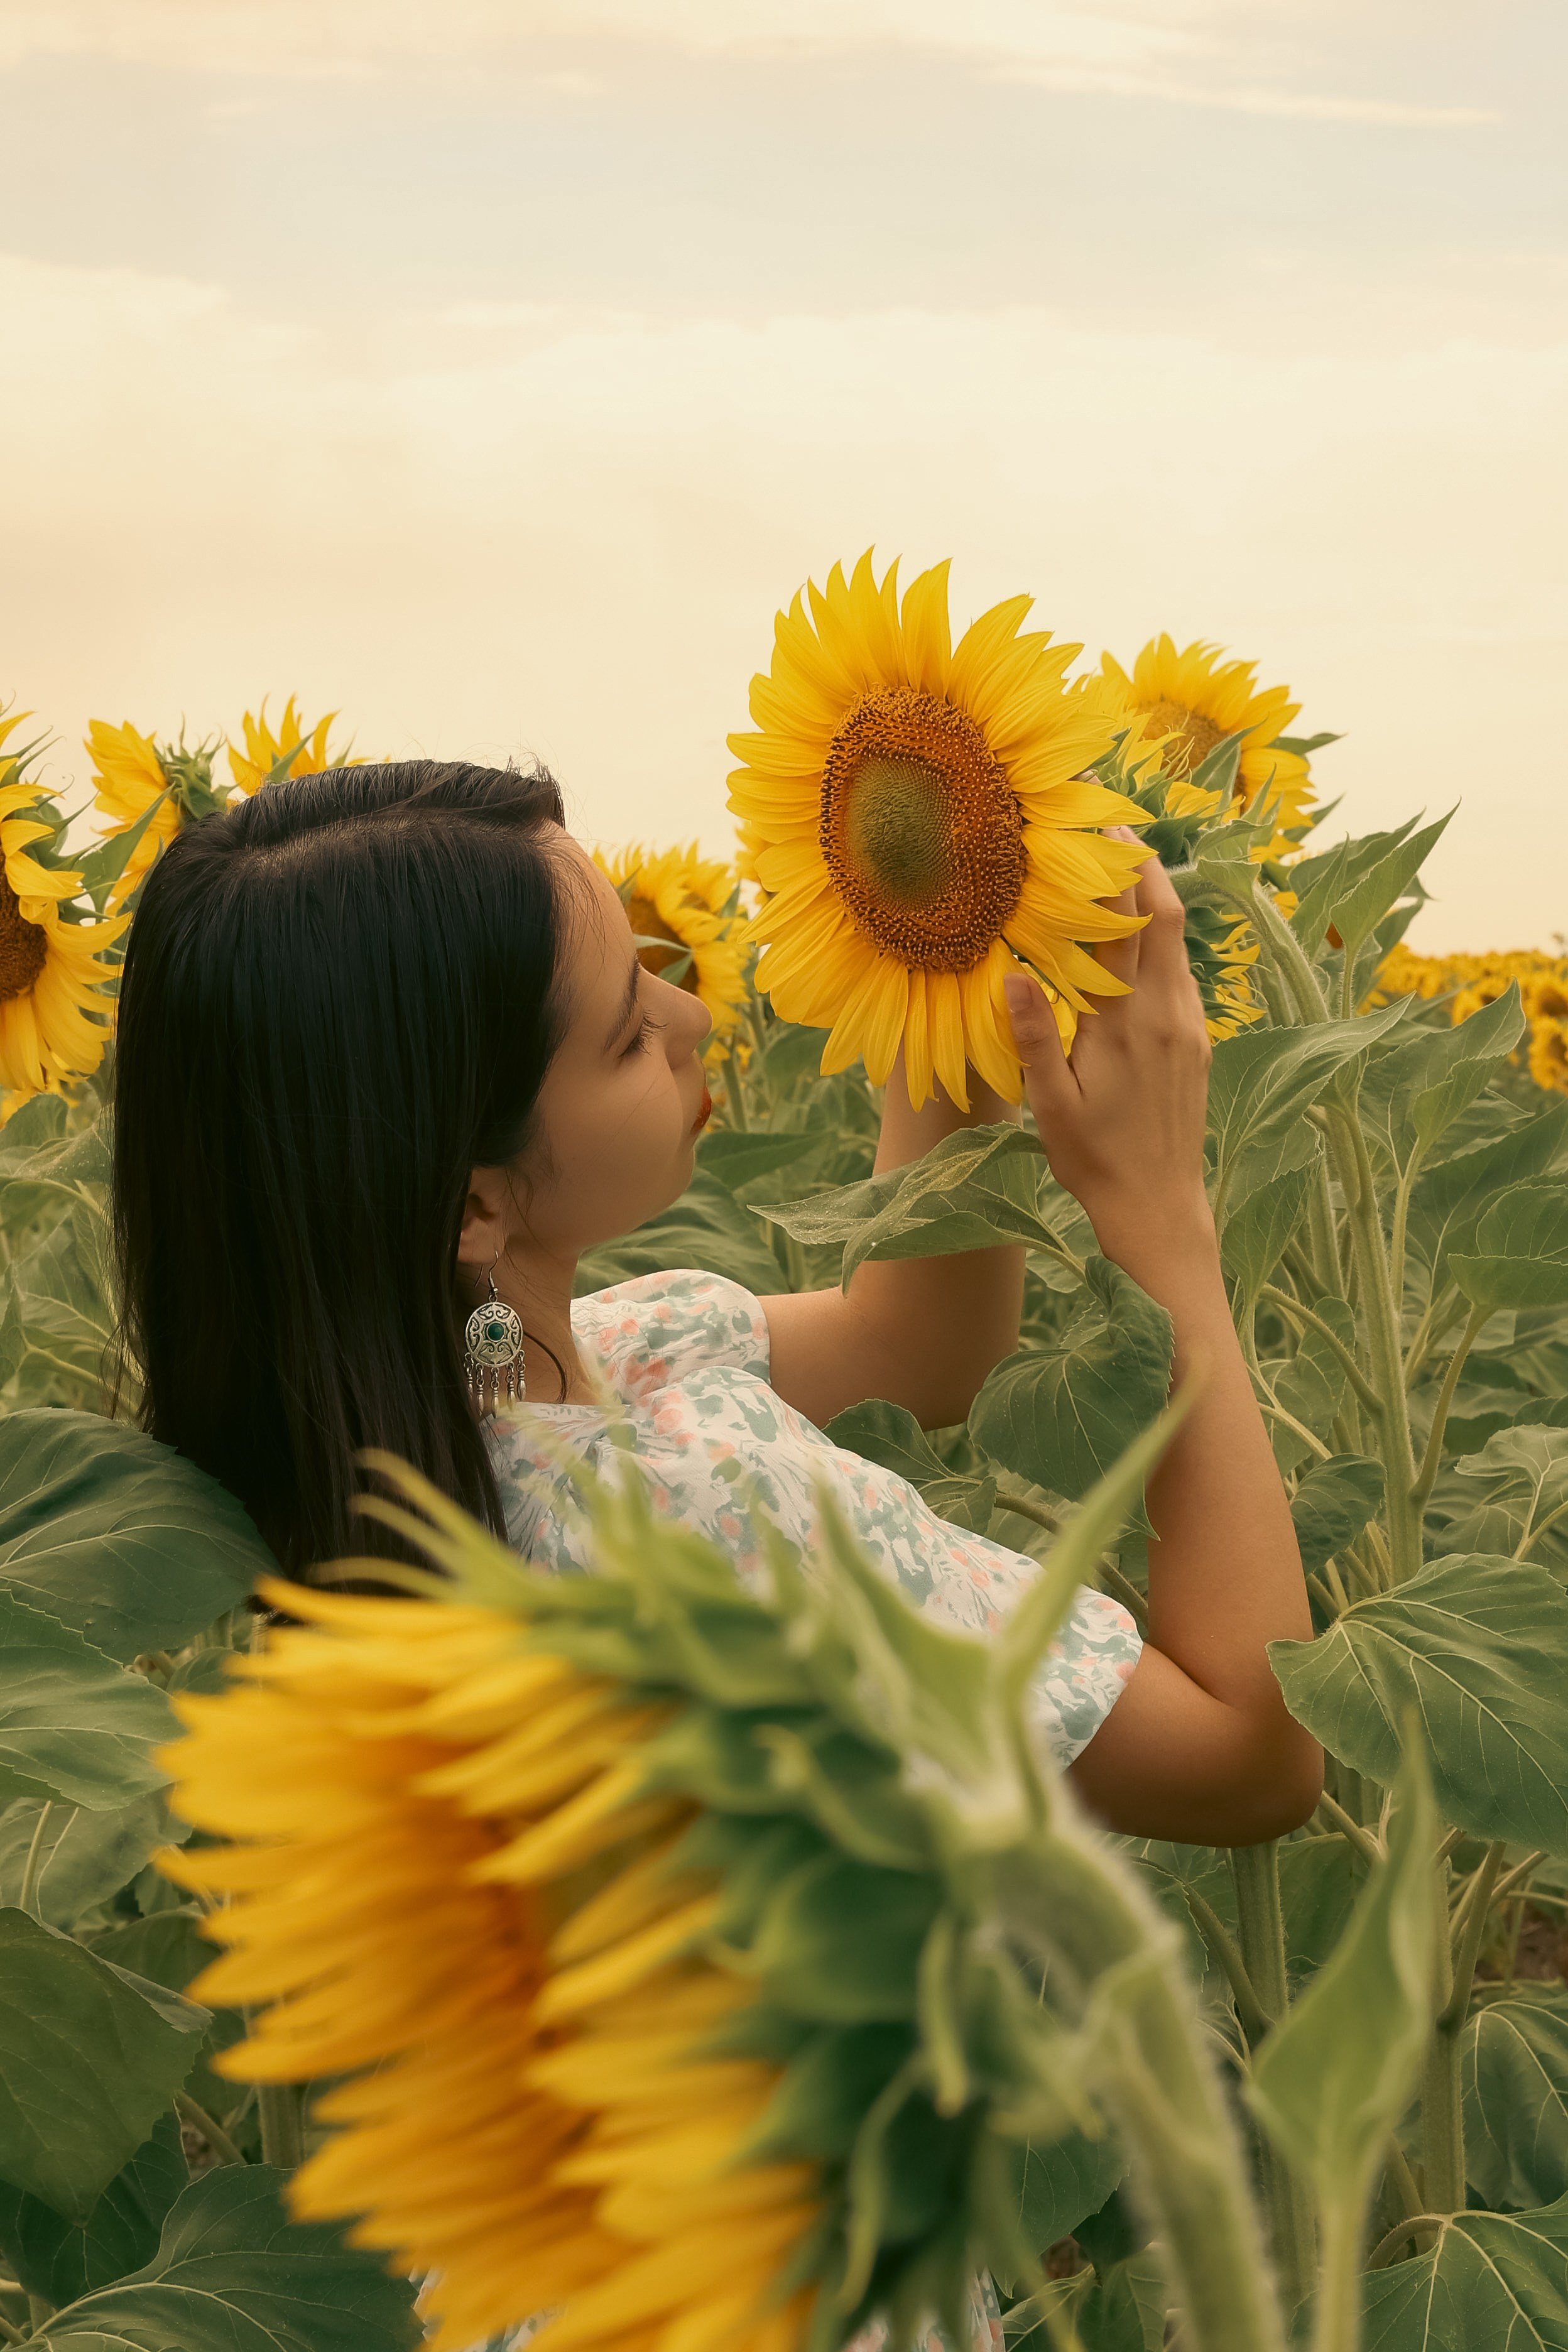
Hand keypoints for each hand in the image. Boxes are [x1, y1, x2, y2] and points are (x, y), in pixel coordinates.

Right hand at [1003, 831, 1213, 1280]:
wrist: (1159, 1210)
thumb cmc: (1095, 1161)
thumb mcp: (1051, 1105)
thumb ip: (1037, 1036)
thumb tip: (1015, 973)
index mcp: (1128, 1024)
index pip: (1126, 927)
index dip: (1116, 872)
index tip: (1099, 827)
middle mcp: (1169, 1015)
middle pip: (1167, 918)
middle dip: (1144, 868)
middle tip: (1115, 827)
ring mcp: (1191, 1028)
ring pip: (1178, 946)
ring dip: (1154, 904)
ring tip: (1120, 873)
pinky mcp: (1199, 1044)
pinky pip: (1182, 976)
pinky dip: (1160, 944)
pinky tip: (1135, 944)